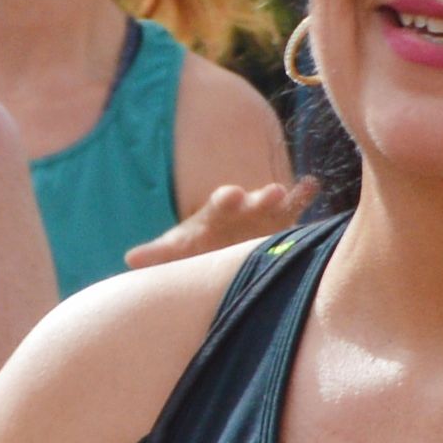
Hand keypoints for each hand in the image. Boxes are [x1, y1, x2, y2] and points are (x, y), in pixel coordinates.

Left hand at [121, 174, 310, 270]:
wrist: (216, 244)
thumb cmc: (195, 248)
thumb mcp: (177, 250)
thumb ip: (158, 253)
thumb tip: (130, 259)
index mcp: (216, 214)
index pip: (220, 204)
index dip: (226, 199)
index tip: (230, 194)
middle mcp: (241, 209)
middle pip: (251, 200)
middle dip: (261, 197)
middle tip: (273, 191)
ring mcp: (263, 213)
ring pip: (276, 203)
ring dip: (287, 197)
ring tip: (298, 188)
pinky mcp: (282, 221)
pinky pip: (295, 205)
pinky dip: (303, 194)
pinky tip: (313, 184)